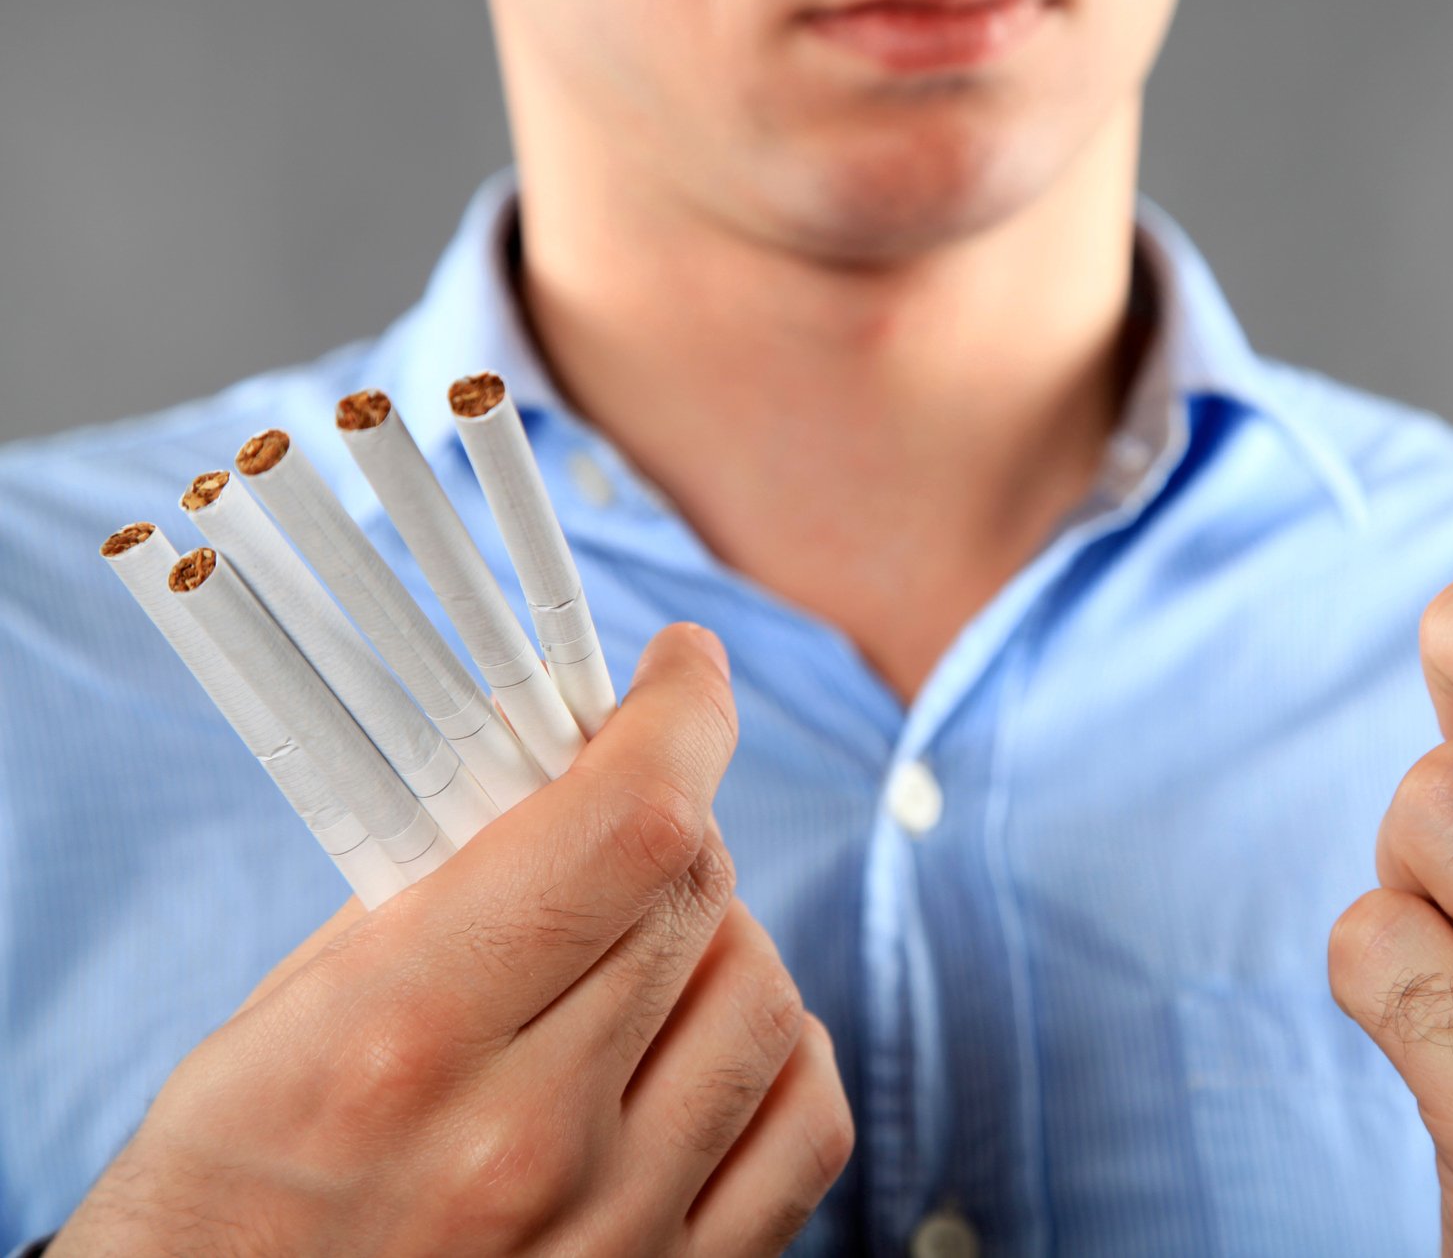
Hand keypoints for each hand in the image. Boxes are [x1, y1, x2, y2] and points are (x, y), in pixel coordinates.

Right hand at [52, 624, 853, 1257]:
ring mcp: (615, 1227)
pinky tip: (709, 1040)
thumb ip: (422, 900)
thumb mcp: (267, 1033)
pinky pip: (809, 1123)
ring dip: (719, 936)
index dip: (679, 718)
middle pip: (698, 892)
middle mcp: (528, 1141)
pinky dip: (779, 1052)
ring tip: (641, 949)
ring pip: (769, 994)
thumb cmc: (224, 1210)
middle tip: (623, 815)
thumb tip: (558, 774)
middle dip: (671, 818)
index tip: (681, 670)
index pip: (624, 827)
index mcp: (404, 1040)